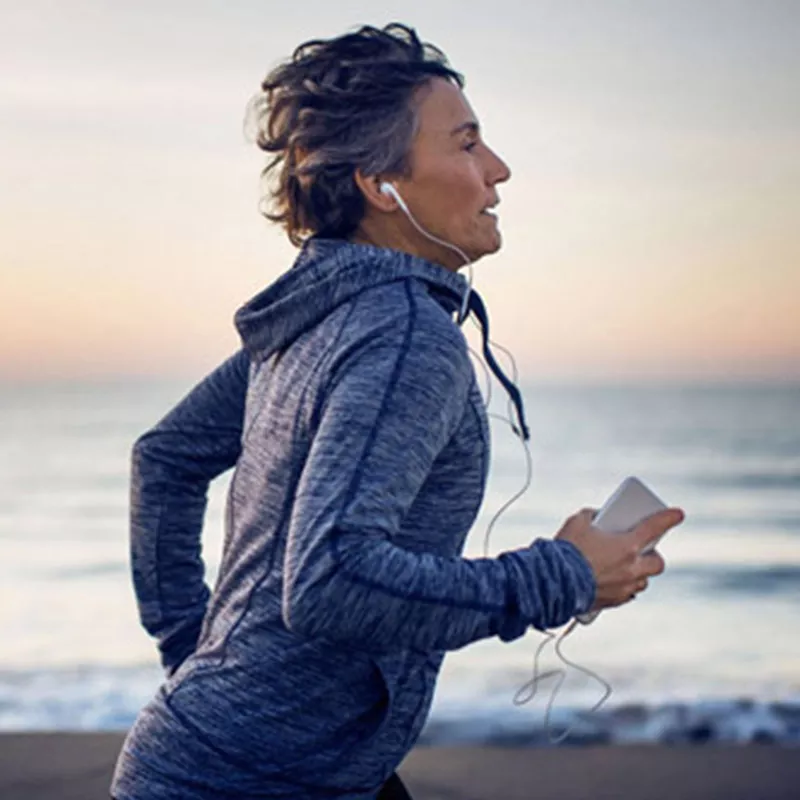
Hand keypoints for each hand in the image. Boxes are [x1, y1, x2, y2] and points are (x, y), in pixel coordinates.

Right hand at [556, 507, 684, 610]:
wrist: (554, 581)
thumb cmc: (567, 550)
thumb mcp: (578, 522)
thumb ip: (592, 517)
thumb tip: (597, 518)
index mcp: (627, 545)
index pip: (655, 527)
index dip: (668, 518)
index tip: (677, 514)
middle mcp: (632, 568)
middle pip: (657, 562)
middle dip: (653, 555)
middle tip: (642, 548)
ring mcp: (625, 587)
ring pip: (643, 581)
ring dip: (639, 572)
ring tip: (625, 565)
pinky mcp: (614, 601)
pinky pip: (627, 594)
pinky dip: (624, 586)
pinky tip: (611, 580)